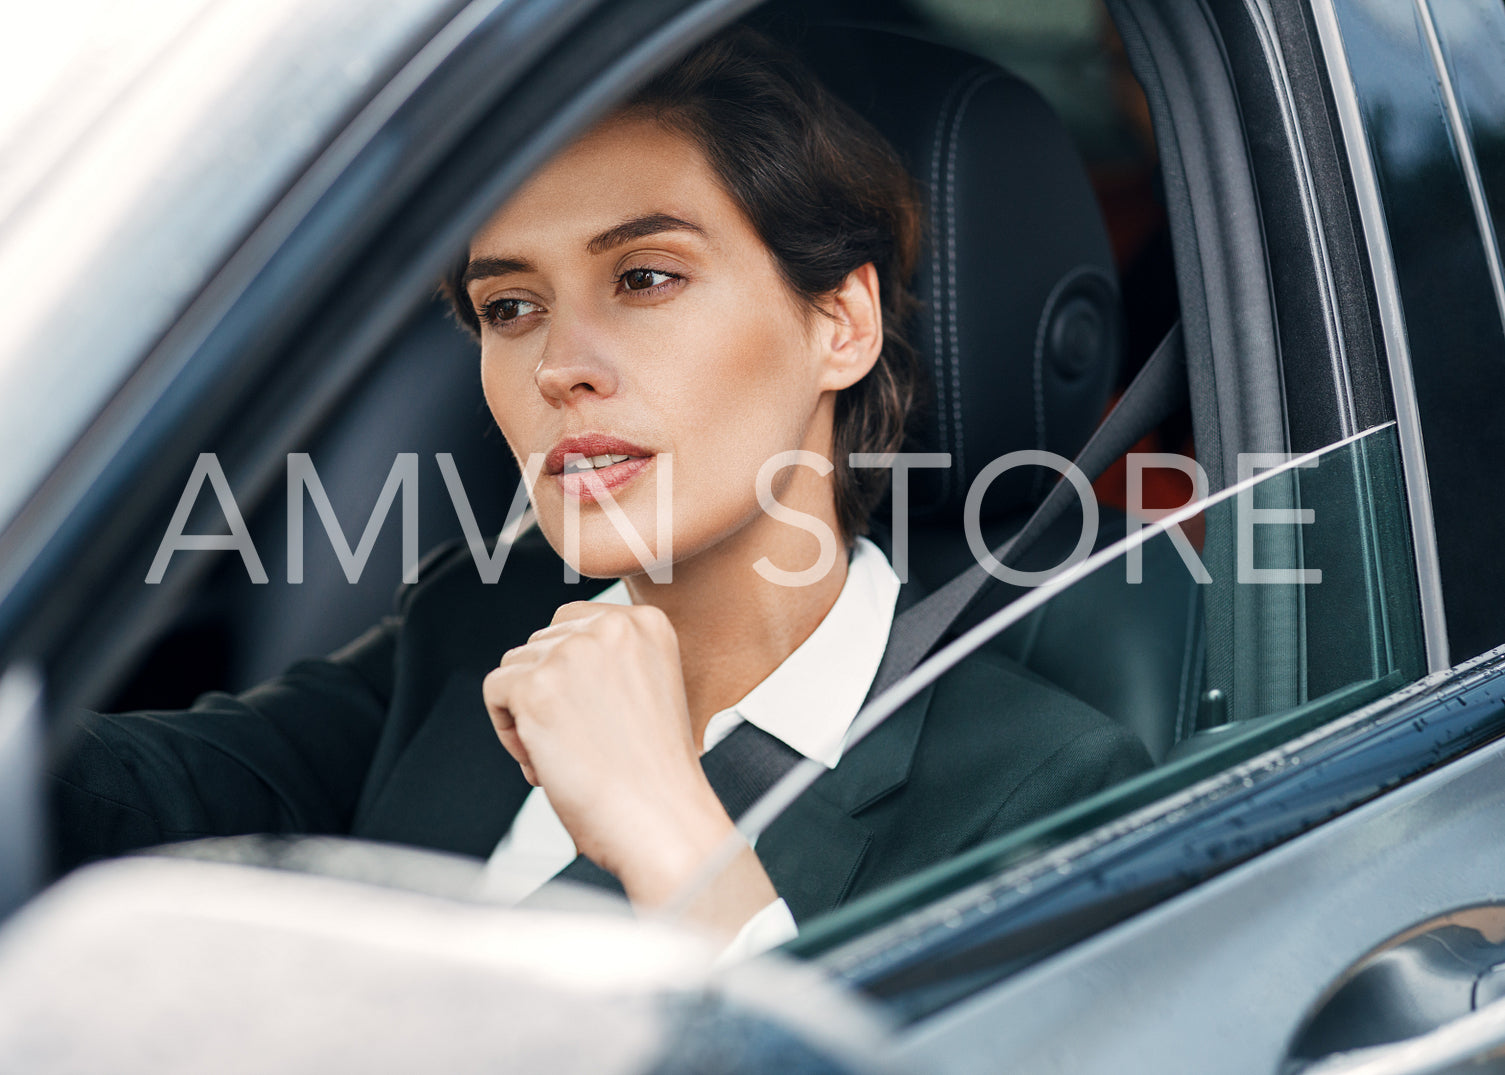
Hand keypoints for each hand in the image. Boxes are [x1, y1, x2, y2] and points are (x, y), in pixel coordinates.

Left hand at [483, 602, 777, 933]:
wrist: (663, 821)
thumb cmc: (657, 775)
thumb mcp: (647, 689)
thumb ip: (608, 660)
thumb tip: (550, 655)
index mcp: (646, 623)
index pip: (573, 623)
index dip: (569, 675)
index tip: (589, 714)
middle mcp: (610, 627)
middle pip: (540, 644)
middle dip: (548, 693)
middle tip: (579, 741)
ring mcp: (572, 653)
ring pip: (515, 667)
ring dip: (527, 714)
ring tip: (565, 754)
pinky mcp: (536, 686)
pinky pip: (495, 692)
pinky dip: (509, 732)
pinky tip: (545, 760)